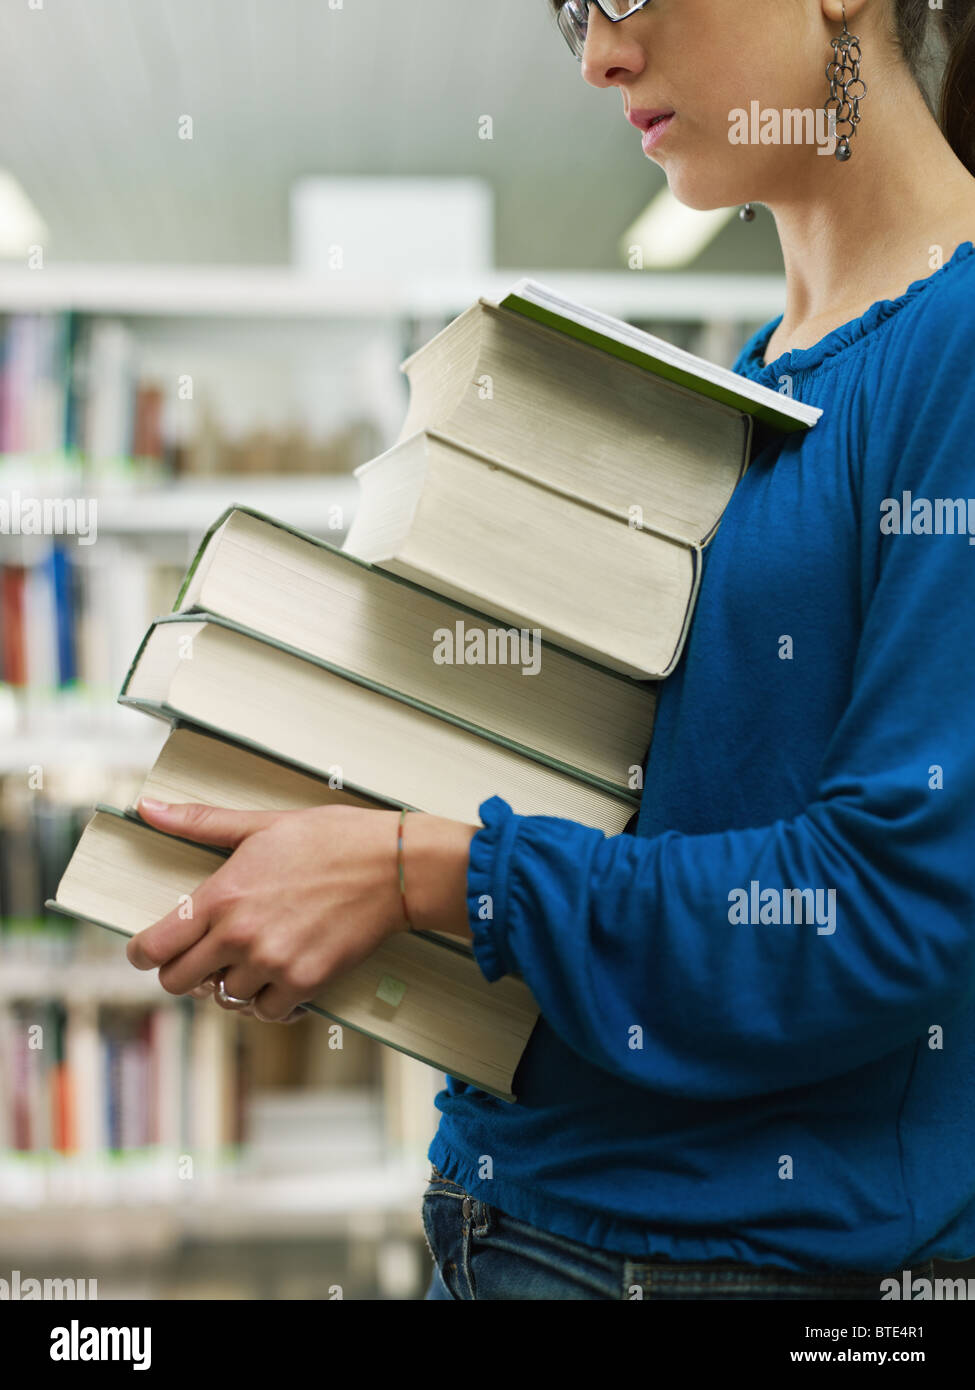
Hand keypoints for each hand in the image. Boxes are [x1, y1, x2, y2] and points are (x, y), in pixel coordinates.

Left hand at [127, 800, 407, 1021]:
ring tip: (247, 962)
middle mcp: (240, 935)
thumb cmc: (332, 838)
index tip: (150, 952)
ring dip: (229, 985)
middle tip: (201, 958)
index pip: (154, 947)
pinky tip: (277, 978)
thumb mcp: (261, 824)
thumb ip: (200, 822)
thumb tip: (147, 807)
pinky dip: (267, 1002)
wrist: (393, 866)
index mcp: (222, 895)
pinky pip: (267, 1012)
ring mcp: (273, 963)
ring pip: (223, 1000)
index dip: (143, 955)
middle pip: (178, 983)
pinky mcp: (305, 982)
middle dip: (182, 973)